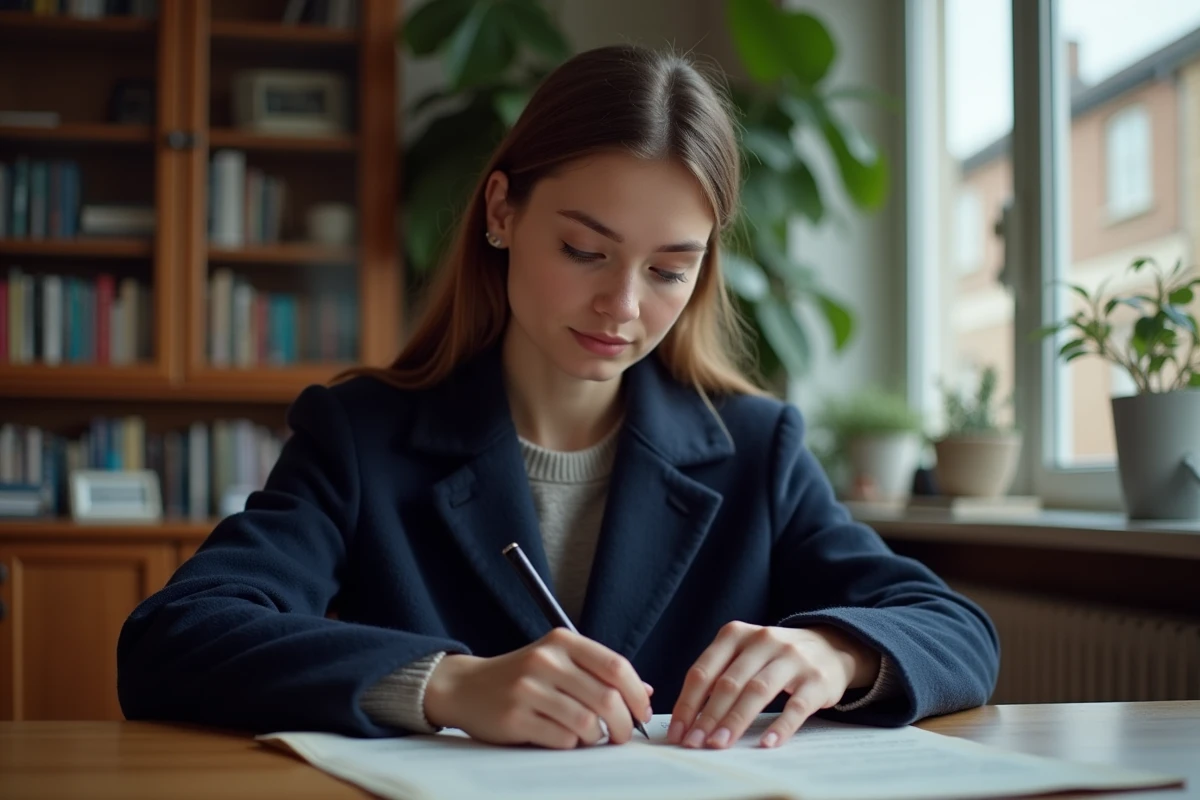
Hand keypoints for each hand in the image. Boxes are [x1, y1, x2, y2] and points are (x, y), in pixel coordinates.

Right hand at [423, 628, 653, 748]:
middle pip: (606, 698)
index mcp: (562, 641)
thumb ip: (599, 673)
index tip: (643, 712)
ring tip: (590, 737)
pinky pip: (562, 739)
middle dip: (623, 724)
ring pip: (586, 723)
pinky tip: (563, 737)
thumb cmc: (521, 676)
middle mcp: (546, 660)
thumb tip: (647, 691)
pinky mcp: (515, 717)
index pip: (616, 666)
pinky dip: (571, 744)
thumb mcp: (559, 661)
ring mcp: (529, 688)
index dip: (637, 694)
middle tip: (622, 735)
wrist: (466, 687)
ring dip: (596, 737)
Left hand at [668, 622, 879, 749]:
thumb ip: (718, 677)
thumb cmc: (773, 658)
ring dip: (735, 721)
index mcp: (736, 634)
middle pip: (729, 682)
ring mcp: (792, 658)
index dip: (688, 703)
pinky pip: (796, 706)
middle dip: (708, 716)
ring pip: (758, 691)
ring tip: (719, 744)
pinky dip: (780, 726)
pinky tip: (766, 744)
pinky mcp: (816, 679)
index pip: (703, 670)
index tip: (678, 731)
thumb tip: (689, 720)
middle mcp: (763, 640)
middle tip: (694, 743)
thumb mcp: (743, 654)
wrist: (829, 647)